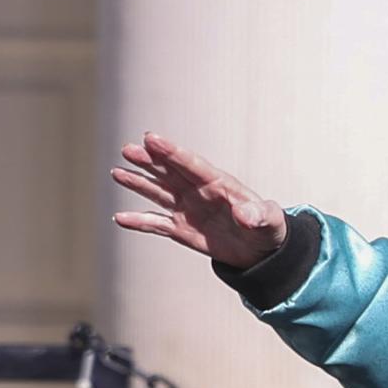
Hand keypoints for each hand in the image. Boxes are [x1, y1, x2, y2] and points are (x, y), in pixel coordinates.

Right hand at [109, 133, 288, 269]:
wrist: (260, 249)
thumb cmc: (267, 228)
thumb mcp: (269, 222)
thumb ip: (259, 215)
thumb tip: (245, 214)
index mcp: (220, 183)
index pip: (192, 164)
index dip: (172, 152)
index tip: (151, 138)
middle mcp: (198, 191)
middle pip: (170, 172)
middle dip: (150, 161)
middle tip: (129, 149)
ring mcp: (187, 208)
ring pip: (159, 192)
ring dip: (139, 183)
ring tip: (118, 172)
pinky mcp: (181, 228)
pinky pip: (156, 224)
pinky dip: (139, 222)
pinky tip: (120, 218)